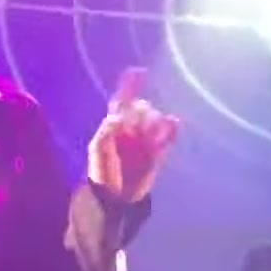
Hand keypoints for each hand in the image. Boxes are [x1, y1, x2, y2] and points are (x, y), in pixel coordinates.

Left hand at [87, 67, 181, 203]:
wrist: (116, 197)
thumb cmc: (102, 172)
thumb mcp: (97, 150)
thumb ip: (107, 131)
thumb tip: (119, 117)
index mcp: (114, 124)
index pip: (123, 98)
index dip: (131, 84)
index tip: (140, 72)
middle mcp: (132, 127)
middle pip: (143, 107)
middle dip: (142, 112)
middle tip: (135, 126)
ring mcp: (146, 139)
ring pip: (157, 119)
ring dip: (155, 121)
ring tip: (148, 135)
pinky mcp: (158, 152)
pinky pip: (169, 135)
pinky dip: (172, 128)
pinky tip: (173, 124)